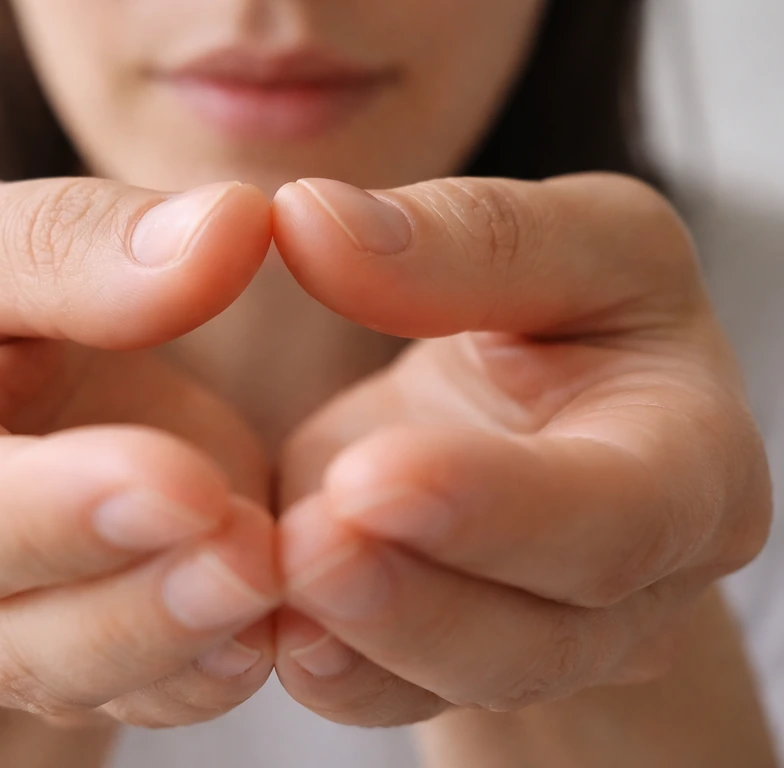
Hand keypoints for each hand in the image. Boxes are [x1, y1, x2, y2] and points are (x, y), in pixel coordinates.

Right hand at [0, 173, 281, 726]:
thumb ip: (74, 240)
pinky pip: (157, 689)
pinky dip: (224, 666)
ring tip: (284, 588)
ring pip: (95, 683)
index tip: (182, 482)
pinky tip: (289, 629)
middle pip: (14, 636)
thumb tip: (225, 229)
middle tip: (254, 558)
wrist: (8, 389)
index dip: (52, 510)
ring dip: (194, 647)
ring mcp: (3, 640)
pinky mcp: (92, 657)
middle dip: (139, 607)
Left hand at [269, 175, 770, 725]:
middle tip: (305, 546)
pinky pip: (391, 690)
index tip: (371, 472)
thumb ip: (469, 235)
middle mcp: (630, 582)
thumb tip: (312, 219)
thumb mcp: (569, 243)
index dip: (498, 505)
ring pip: (457, 680)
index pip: (616, 514)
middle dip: (416, 600)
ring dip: (359, 645)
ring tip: (266, 581)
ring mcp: (542, 637)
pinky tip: (264, 630)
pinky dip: (327, 668)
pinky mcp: (448, 651)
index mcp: (687, 466)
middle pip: (540, 633)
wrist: (543, 409)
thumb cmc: (577, 313)